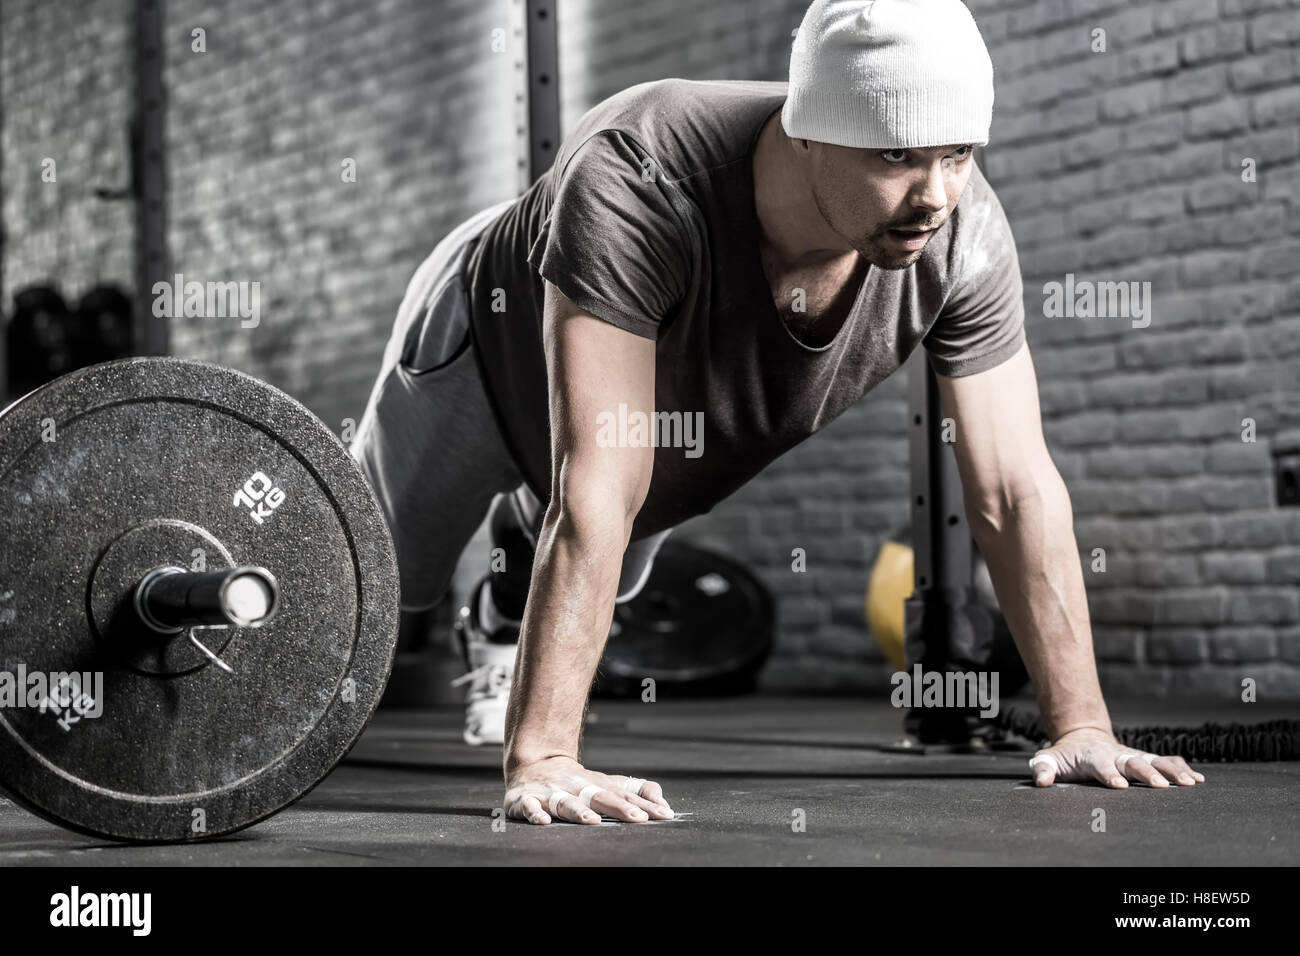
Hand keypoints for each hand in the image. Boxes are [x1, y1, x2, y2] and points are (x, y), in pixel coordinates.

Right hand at [504, 756, 675, 824]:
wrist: (532, 764)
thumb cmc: (576, 782)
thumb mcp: (606, 783)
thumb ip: (635, 791)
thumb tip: (662, 802)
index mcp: (597, 785)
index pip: (625, 796)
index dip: (645, 806)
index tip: (664, 815)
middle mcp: (576, 786)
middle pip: (600, 797)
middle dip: (619, 808)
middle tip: (638, 818)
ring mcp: (551, 793)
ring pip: (566, 801)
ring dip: (579, 811)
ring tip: (592, 820)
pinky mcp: (525, 799)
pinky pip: (528, 806)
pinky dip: (534, 813)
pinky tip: (542, 821)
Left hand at [1029, 727, 1205, 788]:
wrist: (1082, 735)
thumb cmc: (1066, 754)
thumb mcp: (1050, 758)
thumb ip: (1043, 768)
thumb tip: (1041, 781)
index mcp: (1094, 756)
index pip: (1101, 766)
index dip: (1109, 775)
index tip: (1119, 786)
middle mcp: (1117, 754)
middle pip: (1133, 763)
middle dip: (1147, 774)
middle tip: (1161, 786)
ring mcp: (1133, 755)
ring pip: (1155, 760)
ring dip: (1172, 771)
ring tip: (1190, 783)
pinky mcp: (1144, 758)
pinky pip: (1166, 761)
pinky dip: (1182, 767)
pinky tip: (1199, 779)